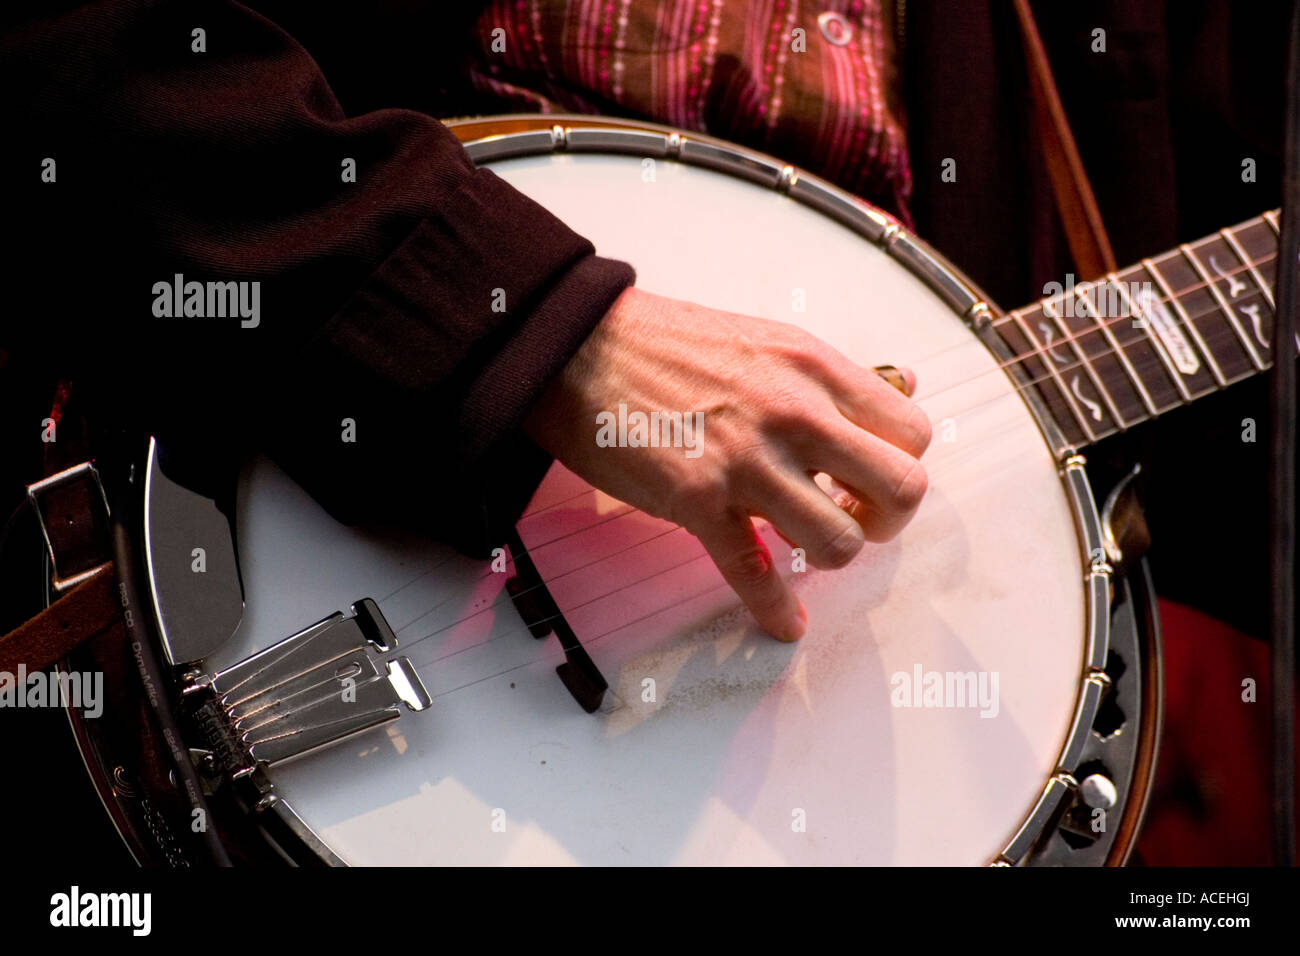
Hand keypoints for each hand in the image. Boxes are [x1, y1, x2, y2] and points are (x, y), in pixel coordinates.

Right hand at [524, 286, 931, 640]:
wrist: (580, 347)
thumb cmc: (669, 343)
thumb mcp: (769, 338)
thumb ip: (833, 374)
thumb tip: (902, 383)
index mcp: (815, 368)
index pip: (911, 431)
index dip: (899, 464)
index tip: (867, 478)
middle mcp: (794, 413)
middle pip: (900, 488)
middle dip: (888, 520)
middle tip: (855, 519)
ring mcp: (748, 461)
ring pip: (838, 542)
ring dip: (829, 556)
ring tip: (803, 546)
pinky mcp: (699, 502)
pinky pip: (755, 573)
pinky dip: (775, 609)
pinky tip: (784, 622)